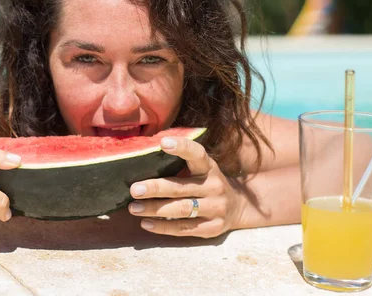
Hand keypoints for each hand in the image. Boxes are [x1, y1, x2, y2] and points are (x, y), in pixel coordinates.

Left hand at [127, 136, 245, 237]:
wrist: (238, 206)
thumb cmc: (207, 182)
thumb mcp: (201, 168)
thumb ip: (180, 163)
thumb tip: (143, 155)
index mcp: (209, 167)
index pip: (197, 154)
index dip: (182, 147)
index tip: (162, 142)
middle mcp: (214, 186)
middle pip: (181, 187)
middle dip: (155, 188)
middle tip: (134, 189)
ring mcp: (215, 208)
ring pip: (181, 209)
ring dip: (155, 209)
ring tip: (133, 208)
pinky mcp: (212, 228)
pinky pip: (184, 228)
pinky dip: (163, 226)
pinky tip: (146, 223)